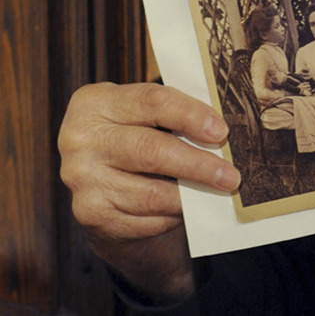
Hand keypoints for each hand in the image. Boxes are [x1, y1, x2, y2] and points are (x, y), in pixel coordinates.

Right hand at [58, 82, 240, 302]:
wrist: (100, 180)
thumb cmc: (136, 134)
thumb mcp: (145, 114)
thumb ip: (175, 115)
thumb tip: (222, 135)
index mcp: (95, 102)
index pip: (152, 101)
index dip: (191, 115)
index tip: (221, 131)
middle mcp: (80, 139)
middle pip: (151, 150)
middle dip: (198, 164)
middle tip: (230, 175)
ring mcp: (81, 179)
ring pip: (151, 192)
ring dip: (192, 195)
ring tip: (219, 191)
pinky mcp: (90, 214)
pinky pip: (145, 218)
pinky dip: (172, 214)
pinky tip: (186, 207)